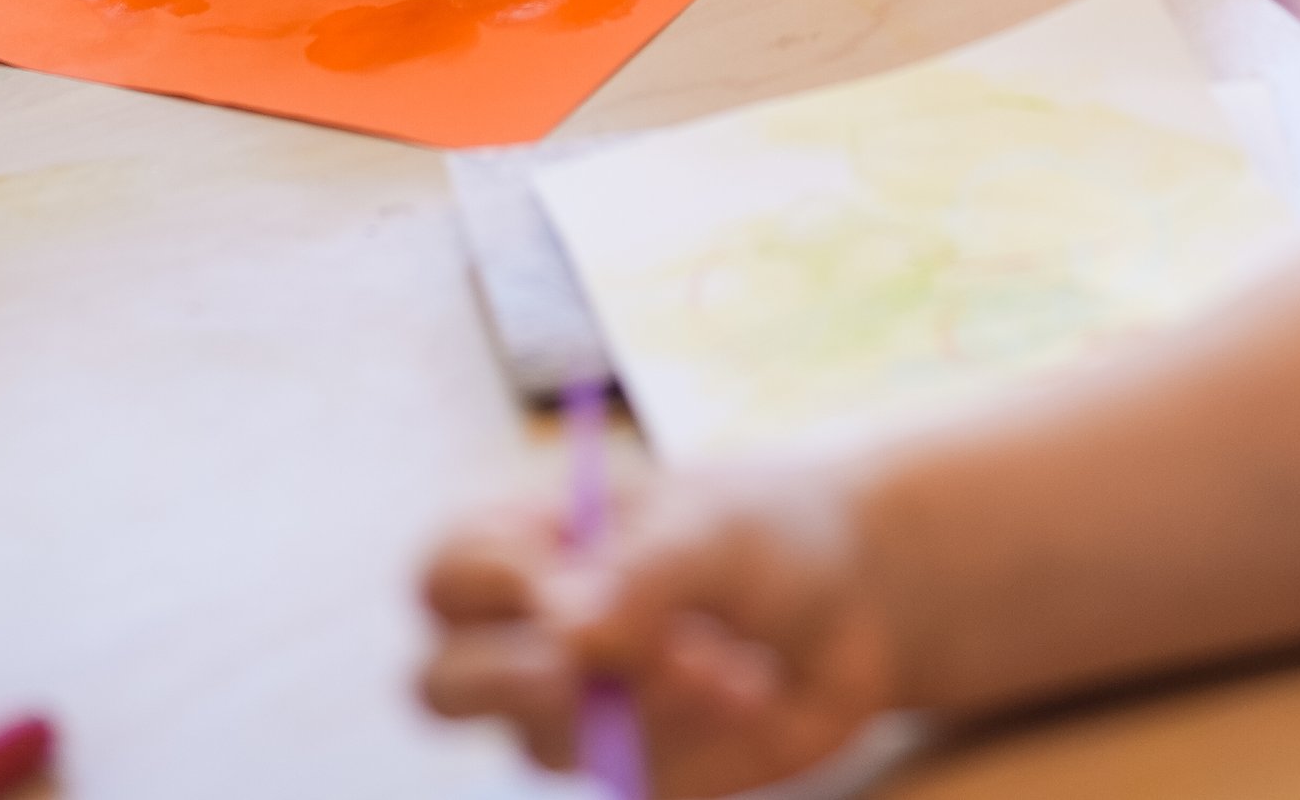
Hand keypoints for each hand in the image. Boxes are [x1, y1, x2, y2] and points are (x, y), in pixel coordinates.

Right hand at [420, 469, 892, 793]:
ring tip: (725, 656)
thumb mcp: (713, 526)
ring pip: (545, 737)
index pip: (448, 575)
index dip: (483, 583)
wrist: (856, 604)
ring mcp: (580, 718)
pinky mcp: (636, 772)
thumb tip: (565, 631)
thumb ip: (641, 572)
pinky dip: (690, 731)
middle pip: (442, 685)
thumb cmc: (763, 533)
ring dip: (637, 698)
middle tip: (575, 669)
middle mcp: (536, 639)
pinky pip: (629, 775)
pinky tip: (750, 690)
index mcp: (532, 548)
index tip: (553, 575)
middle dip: (504, 679)